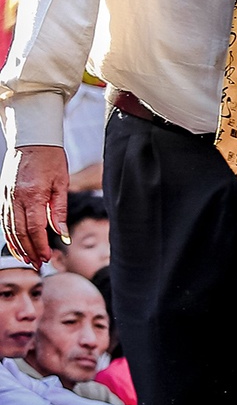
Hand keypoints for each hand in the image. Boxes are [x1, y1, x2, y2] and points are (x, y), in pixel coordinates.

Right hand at [2, 144, 69, 268]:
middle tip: (38, 265)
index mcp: (33, 195)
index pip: (35, 228)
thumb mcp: (62, 184)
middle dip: (29, 250)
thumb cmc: (51, 160)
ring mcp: (6, 196)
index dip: (40, 245)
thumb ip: (60, 210)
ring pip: (8, 227)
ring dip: (16, 245)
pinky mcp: (3, 194)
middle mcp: (15, 197)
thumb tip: (62, 234)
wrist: (32, 140)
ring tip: (27, 259)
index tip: (47, 258)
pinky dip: (8, 233)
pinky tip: (15, 244)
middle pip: (19, 231)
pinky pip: (4, 218)